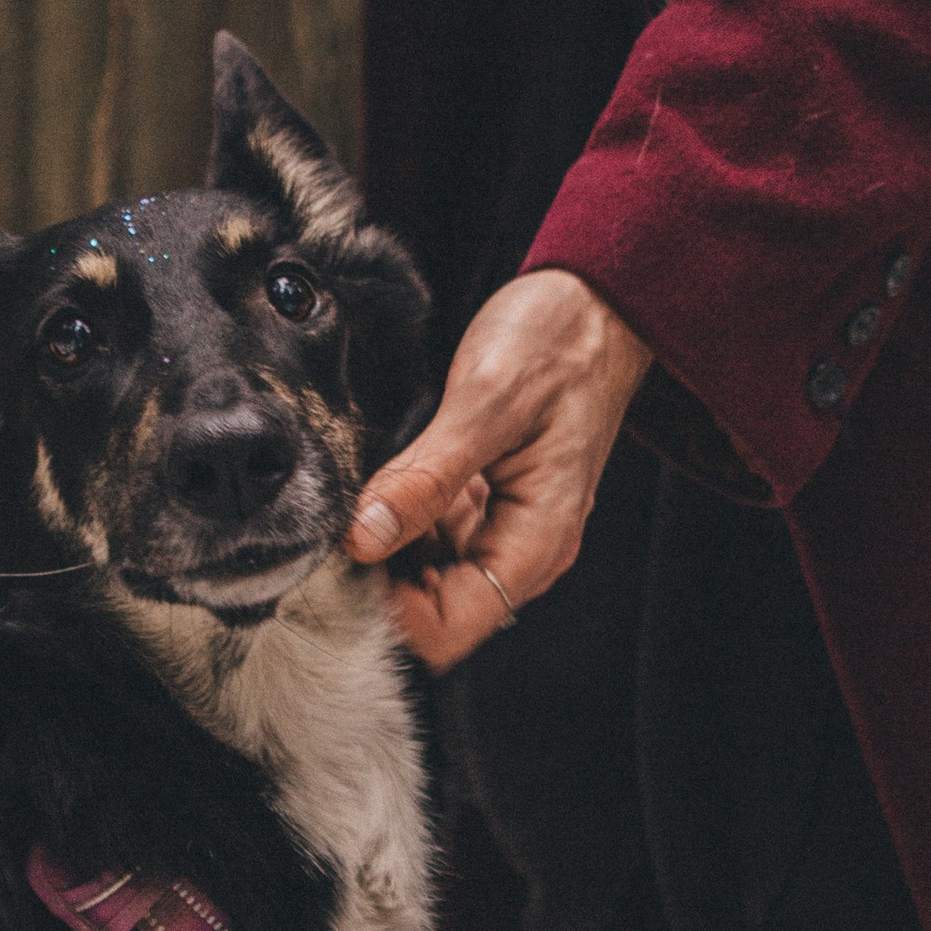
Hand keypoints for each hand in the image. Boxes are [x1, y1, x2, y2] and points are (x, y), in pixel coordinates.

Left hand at [347, 269, 652, 671]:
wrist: (594, 302)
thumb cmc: (560, 343)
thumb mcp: (486, 403)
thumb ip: (425, 477)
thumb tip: (364, 539)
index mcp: (536, 541)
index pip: (449, 628)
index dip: (389, 609)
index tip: (342, 559)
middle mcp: (522, 547)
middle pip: (432, 609)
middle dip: (379, 578)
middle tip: (335, 520)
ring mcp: (503, 525)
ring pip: (424, 572)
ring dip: (384, 544)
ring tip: (357, 490)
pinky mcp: (485, 500)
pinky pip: (430, 531)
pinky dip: (398, 514)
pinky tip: (381, 475)